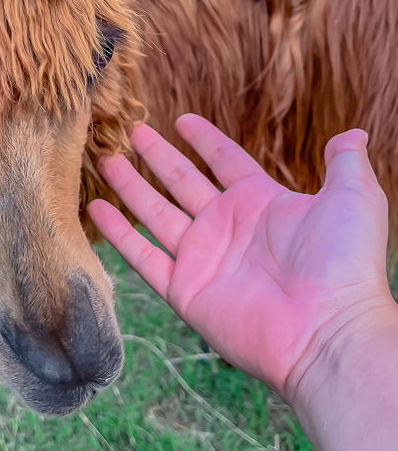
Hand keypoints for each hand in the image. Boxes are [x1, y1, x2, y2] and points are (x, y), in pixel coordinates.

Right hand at [88, 115, 393, 403]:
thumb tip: (353, 134)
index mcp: (261, 203)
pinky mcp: (185, 289)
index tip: (182, 120)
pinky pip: (143, 256)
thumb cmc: (344, 265)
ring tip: (105, 161)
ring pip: (155, 213)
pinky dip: (119, 234)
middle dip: (157, 157)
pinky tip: (96, 209)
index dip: (205, 140)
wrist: (326, 330)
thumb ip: (344, 164)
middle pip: (182, 183)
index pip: (226, 162)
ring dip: (130, 188)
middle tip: (131, 133)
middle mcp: (227, 227)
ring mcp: (203, 258)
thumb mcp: (354, 199)